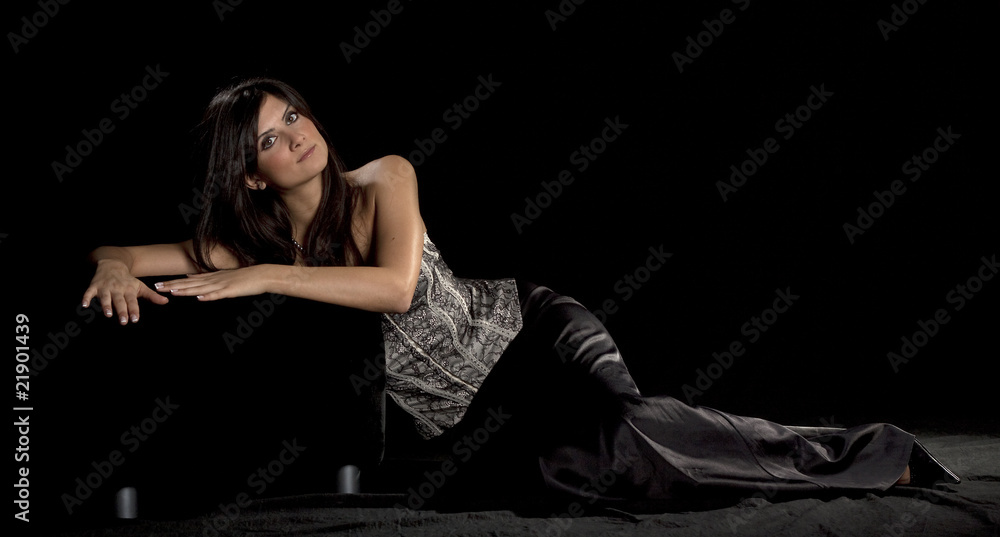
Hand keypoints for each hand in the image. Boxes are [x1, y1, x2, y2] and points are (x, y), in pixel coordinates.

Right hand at [82, 260, 169, 324]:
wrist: (112, 264)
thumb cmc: (128, 280)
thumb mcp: (140, 287)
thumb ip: (152, 296)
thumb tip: (166, 302)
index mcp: (129, 290)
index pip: (132, 301)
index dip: (134, 310)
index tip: (135, 319)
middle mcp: (118, 289)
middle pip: (120, 301)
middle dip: (122, 310)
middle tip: (124, 321)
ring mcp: (105, 287)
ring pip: (105, 297)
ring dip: (106, 305)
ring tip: (108, 314)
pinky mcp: (94, 286)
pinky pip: (89, 292)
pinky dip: (86, 298)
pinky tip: (84, 305)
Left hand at [154, 265, 273, 300]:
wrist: (262, 275)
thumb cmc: (244, 277)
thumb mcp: (222, 276)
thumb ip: (207, 277)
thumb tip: (190, 275)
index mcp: (211, 277)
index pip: (188, 280)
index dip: (173, 282)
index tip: (158, 284)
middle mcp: (213, 280)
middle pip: (189, 283)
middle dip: (172, 285)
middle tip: (156, 286)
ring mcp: (221, 285)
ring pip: (200, 289)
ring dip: (186, 290)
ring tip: (172, 291)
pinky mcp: (231, 291)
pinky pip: (218, 294)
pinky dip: (208, 296)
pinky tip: (199, 298)